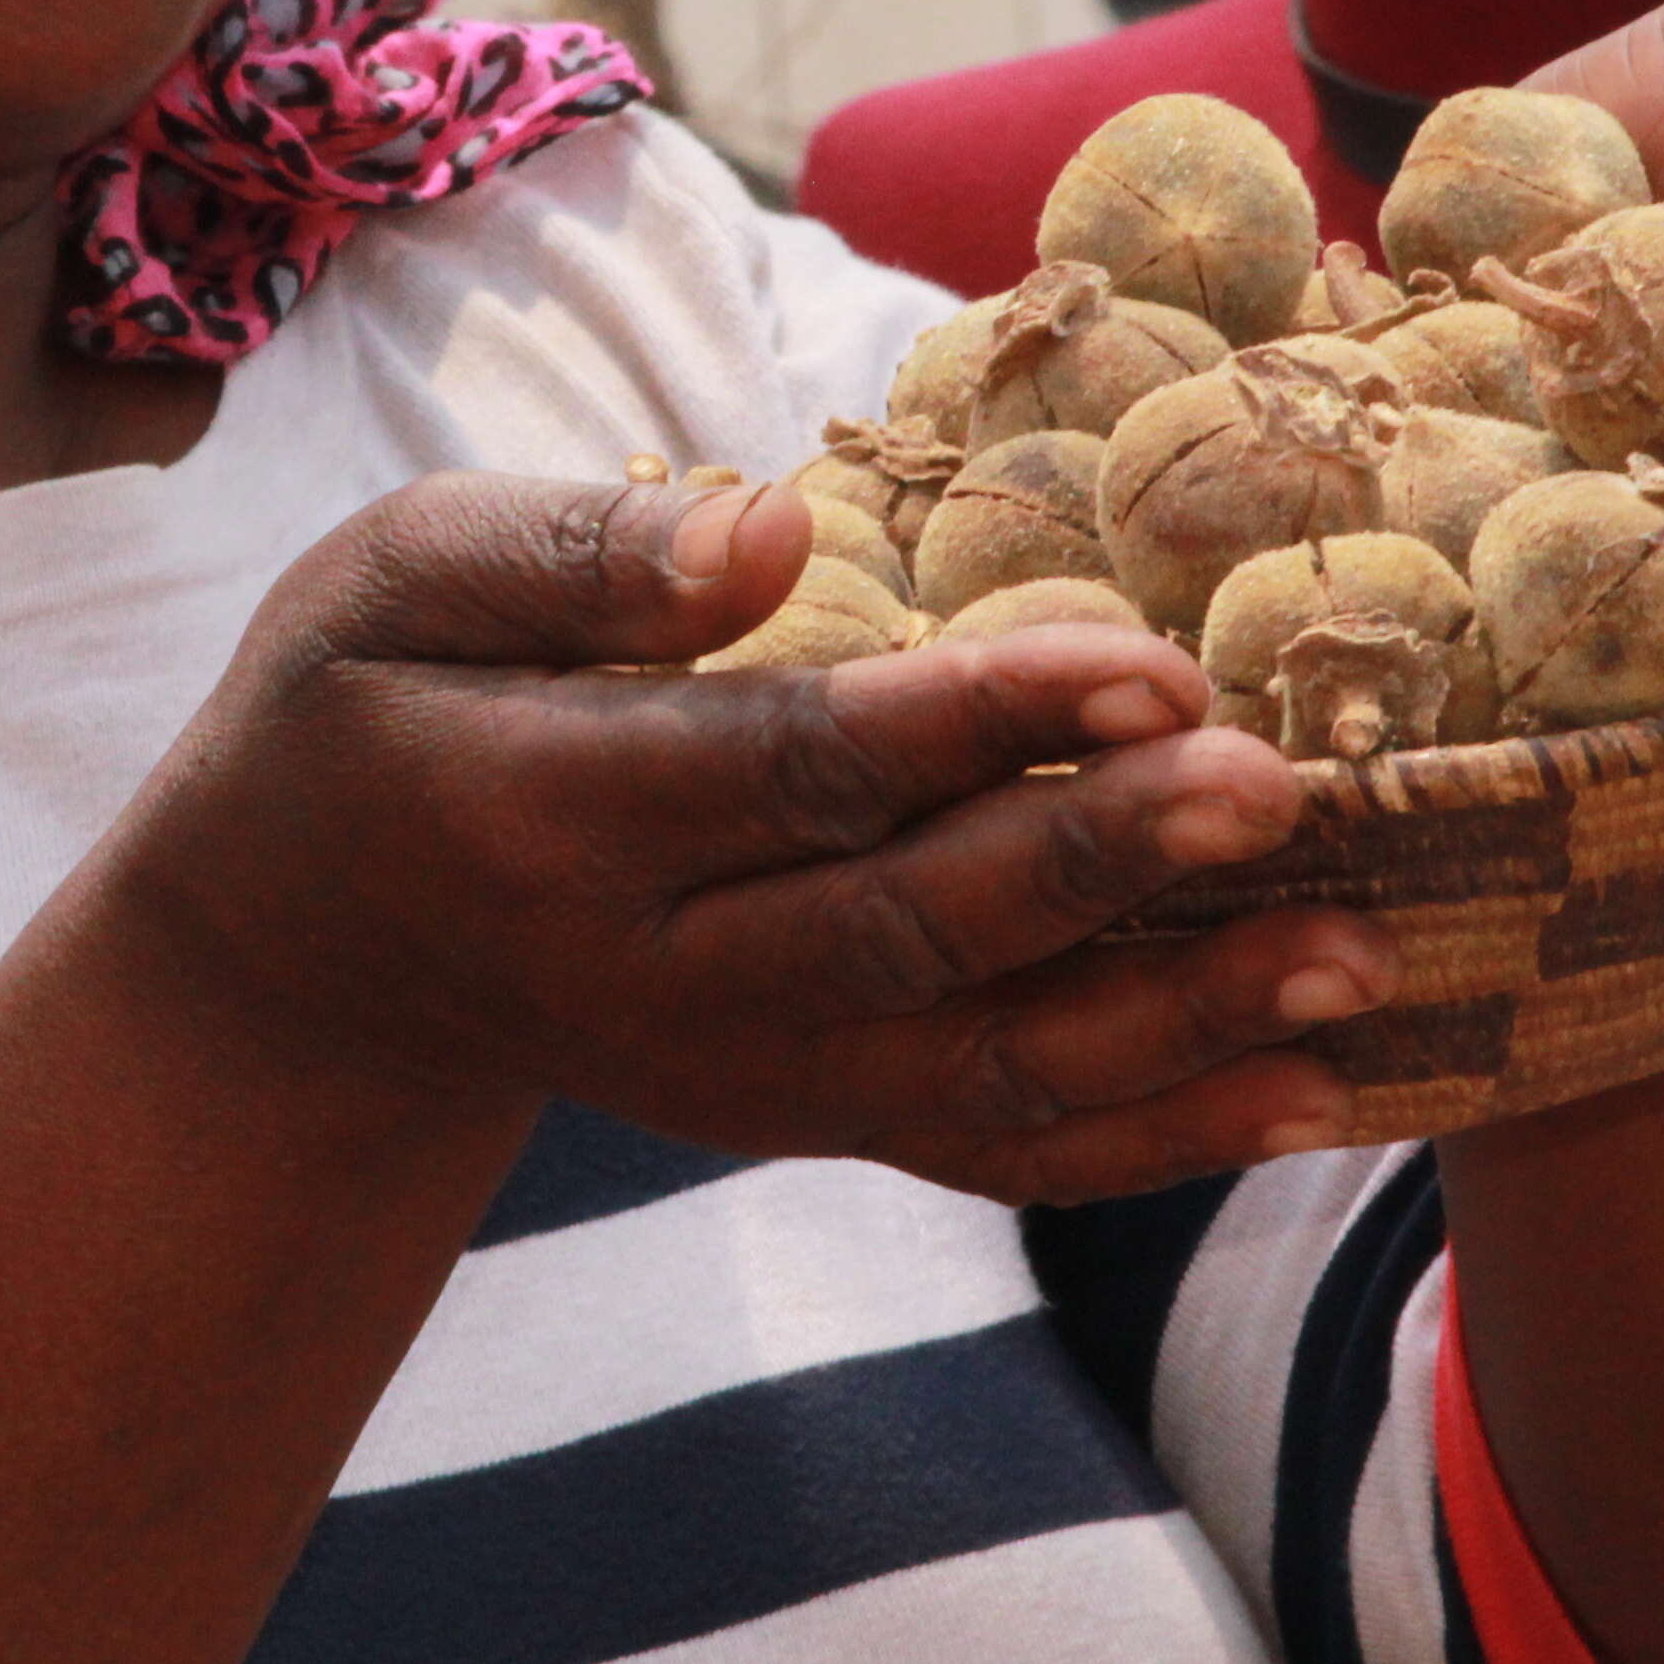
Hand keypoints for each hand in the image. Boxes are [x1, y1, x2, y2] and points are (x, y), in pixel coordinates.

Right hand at [111, 474, 1402, 1203]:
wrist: (305, 943)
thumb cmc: (368, 702)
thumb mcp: (397, 578)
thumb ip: (575, 554)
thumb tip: (769, 519)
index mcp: (548, 819)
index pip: (788, 772)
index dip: (971, 728)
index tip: (1142, 663)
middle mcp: (649, 979)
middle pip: (902, 938)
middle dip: (1101, 870)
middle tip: (1279, 790)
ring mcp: (729, 1075)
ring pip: (973, 1076)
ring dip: (1175, 1031)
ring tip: (1358, 959)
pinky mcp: (794, 1114)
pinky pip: (985, 1144)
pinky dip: (1153, 1137)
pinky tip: (1309, 1097)